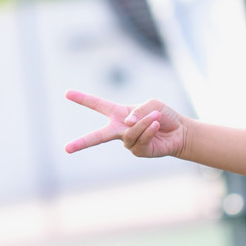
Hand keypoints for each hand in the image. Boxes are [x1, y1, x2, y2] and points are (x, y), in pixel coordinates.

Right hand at [63, 89, 186, 157]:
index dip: (82, 98)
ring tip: (156, 118)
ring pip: (130, 132)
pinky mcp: (138, 151)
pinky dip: (149, 130)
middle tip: (66, 149)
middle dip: (82, 142)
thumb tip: (127, 124)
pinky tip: (157, 126)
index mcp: (118, 113)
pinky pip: (140, 139)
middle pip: (97, 136)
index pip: (97, 104)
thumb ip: (138, 110)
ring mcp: (128, 142)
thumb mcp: (152, 104)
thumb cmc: (164, 116)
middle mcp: (120, 128)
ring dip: (144, 123)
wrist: (180, 132)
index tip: (67, 93)